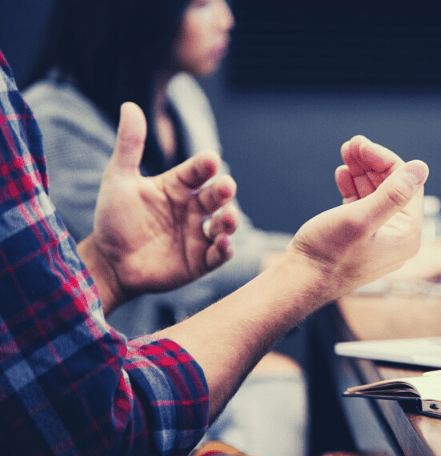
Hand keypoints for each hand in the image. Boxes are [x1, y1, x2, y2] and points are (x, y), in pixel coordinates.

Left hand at [79, 102, 238, 312]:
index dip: (205, 165)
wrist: (107, 262)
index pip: (198, 171)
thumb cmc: (114, 219)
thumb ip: (129, 145)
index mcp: (178, 186)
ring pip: (224, 224)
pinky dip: (225, 249)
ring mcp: (199, 234)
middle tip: (225, 187)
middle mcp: (193, 208)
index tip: (210, 160)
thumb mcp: (118, 179)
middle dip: (224, 191)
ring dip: (230, 220)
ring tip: (227, 218)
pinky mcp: (200, 261)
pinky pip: (219, 254)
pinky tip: (222, 243)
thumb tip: (129, 105)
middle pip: (217, 196)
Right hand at [285, 135, 427, 299]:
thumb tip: (421, 167)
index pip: (407, 185)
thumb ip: (393, 194)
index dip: (385, 160)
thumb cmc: (328, 255)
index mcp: (406, 235)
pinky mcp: (359, 238)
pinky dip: (353, 188)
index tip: (362, 145)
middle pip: (392, 188)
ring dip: (361, 172)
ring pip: (375, 194)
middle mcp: (397, 238)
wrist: (299, 281)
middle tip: (351, 144)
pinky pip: (362, 206)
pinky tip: (342, 174)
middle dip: (372, 163)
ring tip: (345, 153)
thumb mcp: (360, 219)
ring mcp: (378, 238)